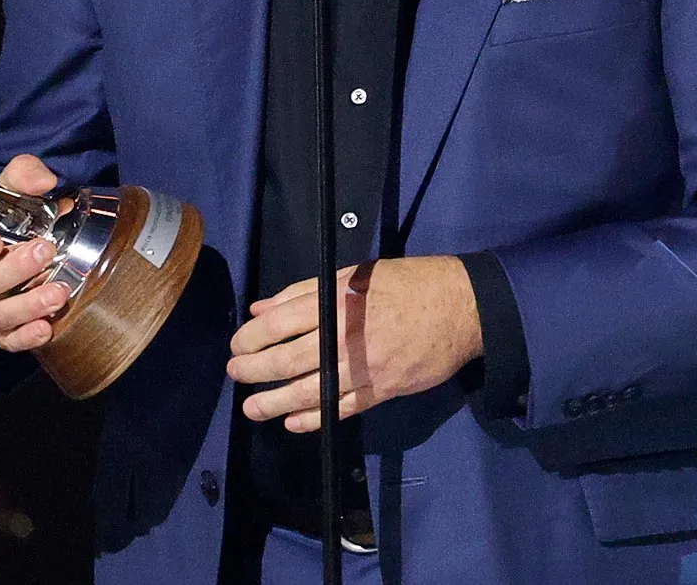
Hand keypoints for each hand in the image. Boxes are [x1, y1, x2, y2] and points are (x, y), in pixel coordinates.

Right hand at [0, 154, 69, 351]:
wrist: (19, 243)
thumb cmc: (7, 217)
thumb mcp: (11, 189)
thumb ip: (23, 176)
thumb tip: (44, 181)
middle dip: (13, 271)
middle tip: (45, 250)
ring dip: (28, 305)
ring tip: (59, 292)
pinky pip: (8, 341)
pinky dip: (26, 337)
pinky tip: (47, 328)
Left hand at [227, 256, 482, 432]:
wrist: (460, 308)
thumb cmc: (406, 283)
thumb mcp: (354, 275)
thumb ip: (304, 292)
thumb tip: (262, 309)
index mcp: (336, 301)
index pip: (278, 324)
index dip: (250, 338)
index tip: (237, 344)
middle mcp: (345, 337)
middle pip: (286, 361)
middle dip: (254, 371)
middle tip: (236, 374)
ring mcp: (363, 368)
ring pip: (309, 391)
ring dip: (274, 402)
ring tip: (252, 408)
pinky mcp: (381, 390)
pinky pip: (341, 409)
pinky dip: (314, 418)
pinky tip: (293, 422)